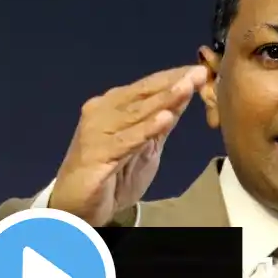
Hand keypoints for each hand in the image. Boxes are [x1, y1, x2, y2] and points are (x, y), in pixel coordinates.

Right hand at [50, 65, 206, 225]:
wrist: (76, 207)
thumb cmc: (111, 177)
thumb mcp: (145, 148)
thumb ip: (162, 123)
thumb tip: (186, 94)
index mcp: (112, 106)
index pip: (146, 87)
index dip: (173, 78)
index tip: (201, 70)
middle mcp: (102, 112)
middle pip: (142, 95)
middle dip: (173, 84)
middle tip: (200, 73)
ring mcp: (96, 132)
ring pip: (136, 114)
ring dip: (163, 100)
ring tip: (187, 88)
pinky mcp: (95, 154)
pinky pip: (125, 141)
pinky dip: (145, 130)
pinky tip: (164, 119)